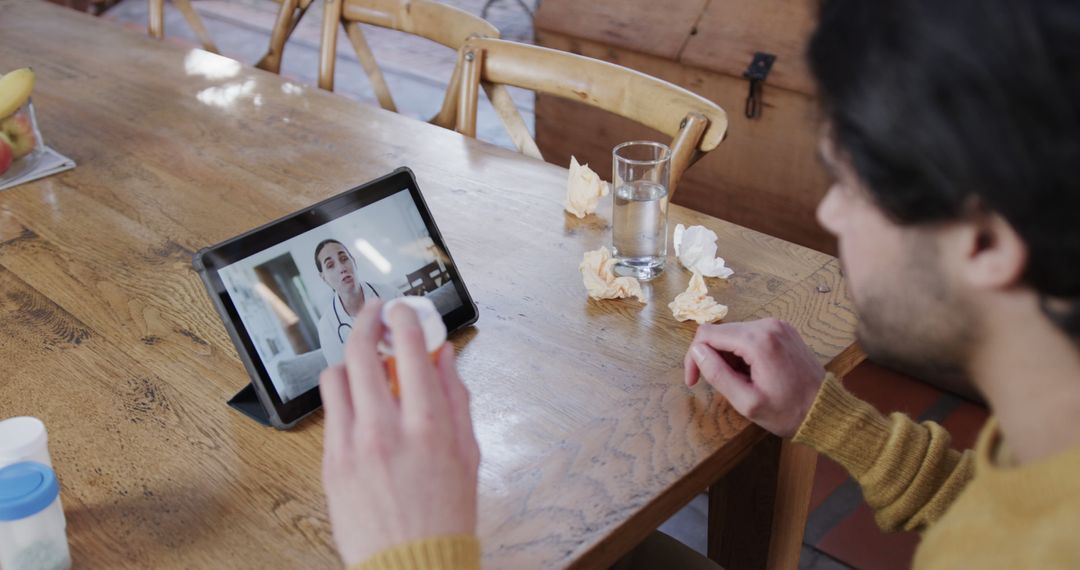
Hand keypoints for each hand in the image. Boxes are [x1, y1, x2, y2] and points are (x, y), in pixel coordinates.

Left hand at [320, 300, 480, 565]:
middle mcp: (385, 429)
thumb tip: (445, 357)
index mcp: (428, 425)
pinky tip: (358, 399)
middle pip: (362, 351)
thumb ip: (457, 398)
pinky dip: (343, 395)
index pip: (410, 349)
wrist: (410, 564)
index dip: (405, 318)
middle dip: (368, 320)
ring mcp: (352, 445)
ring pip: (336, 375)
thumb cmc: (445, 515)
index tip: (404, 309)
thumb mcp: (468, 453)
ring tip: (365, 361)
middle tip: (375, 312)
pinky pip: (329, 410)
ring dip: (351, 359)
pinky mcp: (330, 462)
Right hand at [683, 318, 825, 437]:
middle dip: (712, 357)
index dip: (694, 356)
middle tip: (721, 385)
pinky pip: (751, 335)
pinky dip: (743, 352)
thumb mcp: (747, 402)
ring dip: (728, 356)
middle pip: (720, 331)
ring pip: (734, 333)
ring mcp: (777, 325)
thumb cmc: (788, 412)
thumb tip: (697, 352)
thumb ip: (717, 375)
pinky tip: (752, 372)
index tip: (694, 381)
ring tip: (741, 381)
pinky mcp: (783, 330)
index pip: (707, 334)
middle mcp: (767, 325)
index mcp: (758, 341)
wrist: (827, 410)